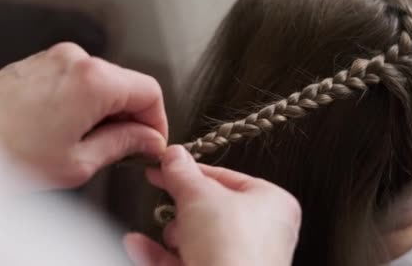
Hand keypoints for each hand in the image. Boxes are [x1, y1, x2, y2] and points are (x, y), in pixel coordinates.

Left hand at [0, 42, 167, 188]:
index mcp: (94, 80)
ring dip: (106, 110)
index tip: (152, 142)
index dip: (157, 120)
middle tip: (124, 150)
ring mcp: (53, 58)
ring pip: (101, 81)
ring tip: (88, 145)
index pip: (149, 91)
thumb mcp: (78, 162)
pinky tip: (66, 131)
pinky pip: (76, 79)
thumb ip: (123, 145)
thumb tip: (147, 140)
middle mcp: (76, 59)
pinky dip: (83, 102)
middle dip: (131, 116)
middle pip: (126, 84)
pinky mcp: (36, 63)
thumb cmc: (5, 154)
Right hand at [124, 146, 300, 265]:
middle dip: (183, 209)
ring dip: (174, 235)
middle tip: (166, 197)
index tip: (166, 166)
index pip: (227, 178)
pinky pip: (186, 263)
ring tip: (171, 235)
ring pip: (197, 240)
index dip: (192, 170)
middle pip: (211, 211)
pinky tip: (138, 245)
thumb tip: (174, 157)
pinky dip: (160, 255)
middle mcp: (263, 235)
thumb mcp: (199, 196)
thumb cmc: (232, 250)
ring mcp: (241, 262)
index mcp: (273, 204)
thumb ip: (183, 173)